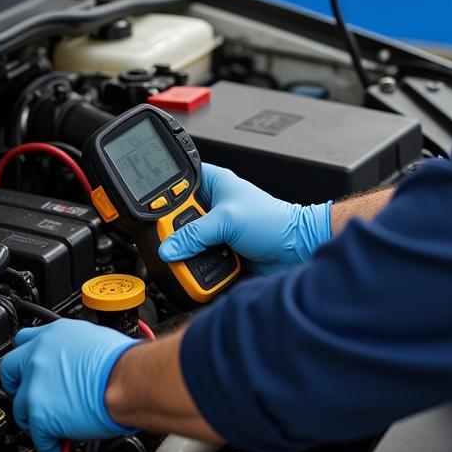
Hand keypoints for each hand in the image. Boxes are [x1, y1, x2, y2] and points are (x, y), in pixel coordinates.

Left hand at [0, 320, 139, 451]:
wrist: (130, 380)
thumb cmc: (123, 361)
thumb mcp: (93, 339)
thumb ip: (72, 349)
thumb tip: (74, 362)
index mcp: (53, 335)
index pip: (23, 341)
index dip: (27, 358)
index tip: (30, 367)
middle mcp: (39, 356)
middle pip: (9, 372)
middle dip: (18, 387)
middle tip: (32, 397)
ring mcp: (35, 386)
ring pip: (20, 407)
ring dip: (33, 418)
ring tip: (49, 426)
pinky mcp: (40, 414)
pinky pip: (36, 437)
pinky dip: (47, 445)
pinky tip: (57, 447)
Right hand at [158, 163, 330, 274]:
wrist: (298, 250)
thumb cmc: (275, 222)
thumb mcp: (228, 221)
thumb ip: (195, 234)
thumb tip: (169, 247)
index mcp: (214, 184)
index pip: (178, 183)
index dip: (164, 194)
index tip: (153, 210)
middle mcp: (213, 206)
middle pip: (177, 218)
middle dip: (175, 232)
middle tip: (173, 241)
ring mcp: (216, 230)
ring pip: (187, 242)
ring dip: (189, 253)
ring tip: (191, 257)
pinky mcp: (221, 251)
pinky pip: (200, 260)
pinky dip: (200, 267)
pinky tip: (203, 269)